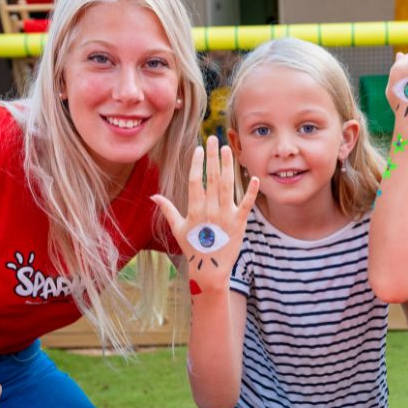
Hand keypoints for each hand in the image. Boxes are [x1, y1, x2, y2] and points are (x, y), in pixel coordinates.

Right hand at [152, 136, 258, 295]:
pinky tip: (254, 176)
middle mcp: (210, 210)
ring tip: (228, 149)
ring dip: (228, 166)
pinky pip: (246, 204)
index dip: (198, 163)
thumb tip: (153, 196)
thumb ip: (168, 210)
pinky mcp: (240, 223)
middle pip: (212, 178)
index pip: (196, 181)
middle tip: (215, 138)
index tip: (200, 148)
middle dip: (213, 157)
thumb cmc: (193, 248)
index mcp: (194, 210)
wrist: (210, 270)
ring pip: (227, 186)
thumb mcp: (178, 229)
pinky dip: (251, 191)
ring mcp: (226, 216)